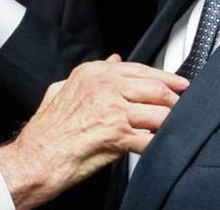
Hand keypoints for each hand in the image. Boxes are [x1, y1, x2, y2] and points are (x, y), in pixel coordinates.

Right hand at [0, 56, 187, 208]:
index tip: (179, 84)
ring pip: (158, 112)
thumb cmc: (48, 130)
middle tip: (182, 107)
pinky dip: (159, 144)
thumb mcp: (62, 89)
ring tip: (173, 128)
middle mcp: (104, 87)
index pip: (140, 69)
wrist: (36, 157)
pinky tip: (161, 146)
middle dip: (174, 100)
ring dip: (170, 123)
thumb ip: (91, 74)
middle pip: (155, 88)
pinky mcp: (118, 135)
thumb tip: (114, 61)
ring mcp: (112, 110)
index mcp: (93, 74)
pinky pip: (150, 139)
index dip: (165, 77)